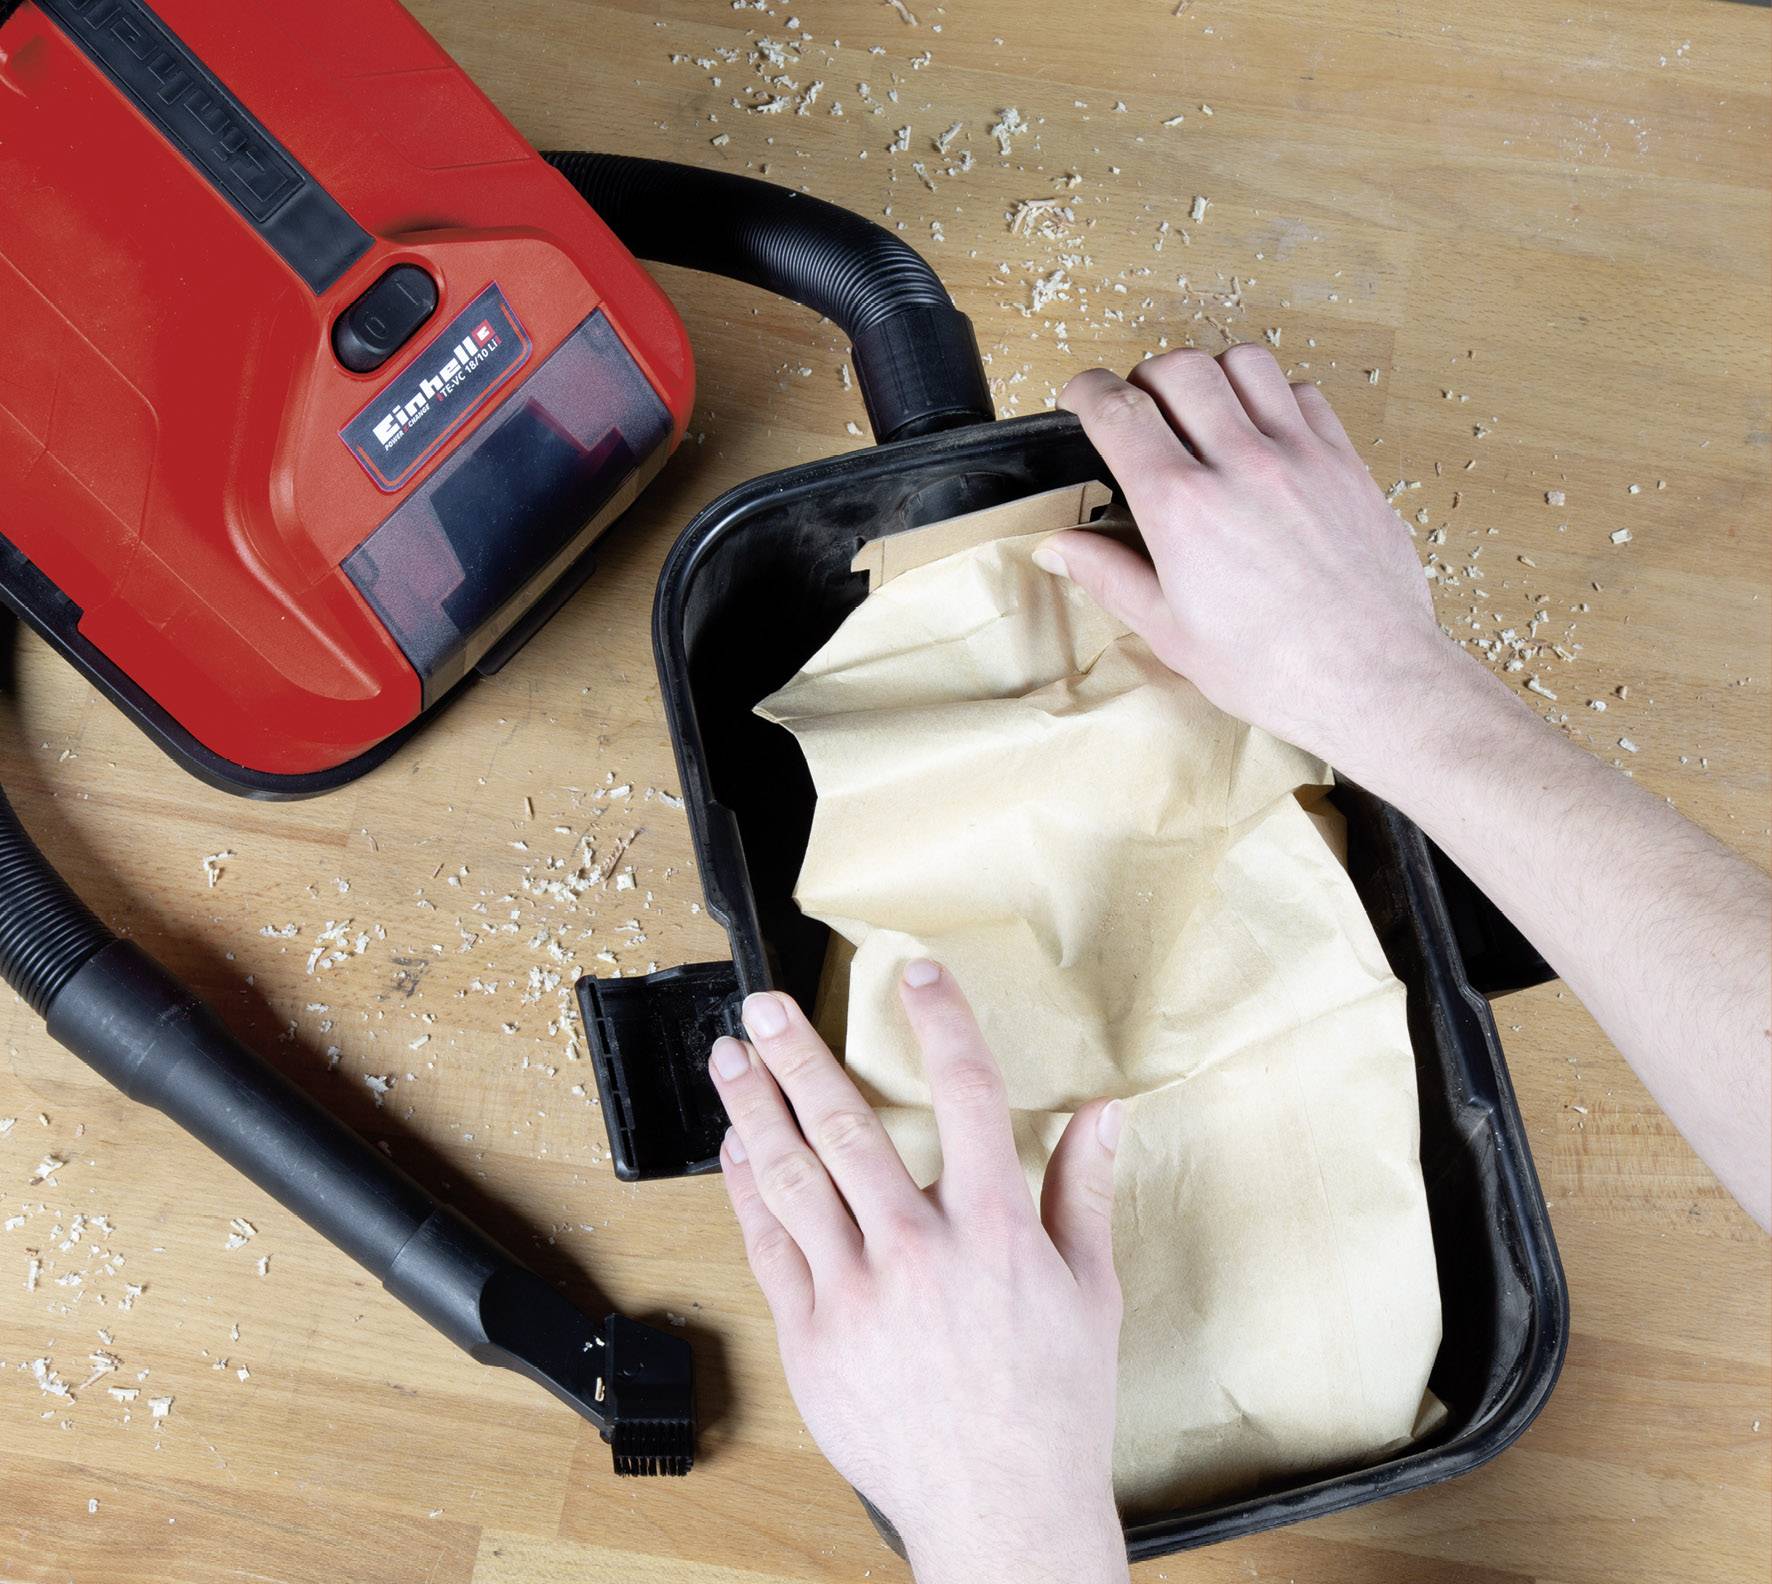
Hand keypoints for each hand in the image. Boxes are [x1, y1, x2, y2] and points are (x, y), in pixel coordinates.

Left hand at [707, 961, 1129, 1583]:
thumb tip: (1106, 1114)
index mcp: (995, 1228)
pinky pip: (768, 1244)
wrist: (1001, 1509)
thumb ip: (1085, 1191)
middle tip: (763, 1006)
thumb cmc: (1051, 1406)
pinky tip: (735, 1147)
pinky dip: (747, 1188)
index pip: (966, 1091)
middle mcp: (919, 1248)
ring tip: (728, 1059)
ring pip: (791, 1175)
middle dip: (799, 1052)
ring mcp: (856, 1292)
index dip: (940, 1019)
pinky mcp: (812, 1335)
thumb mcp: (1092, 1292)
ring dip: (754, 1107)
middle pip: (847, 1122)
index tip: (915, 975)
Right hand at [1041, 345, 1473, 782]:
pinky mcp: (1344, 461)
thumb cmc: (1275, 670)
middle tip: (1140, 412)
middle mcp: (1240, 465)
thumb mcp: (1171, 633)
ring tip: (1203, 413)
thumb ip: (1109, 576)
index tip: (1080, 397)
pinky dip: (1272, 397)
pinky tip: (1263, 435)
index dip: (1087, 391)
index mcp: (1183, 509)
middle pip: (1178, 368)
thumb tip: (1059, 548)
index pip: (1120, 412)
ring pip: (1244, 363)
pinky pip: (1302, 392)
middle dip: (1145, 379)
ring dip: (1211, 376)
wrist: (1373, 679)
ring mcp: (1299, 456)